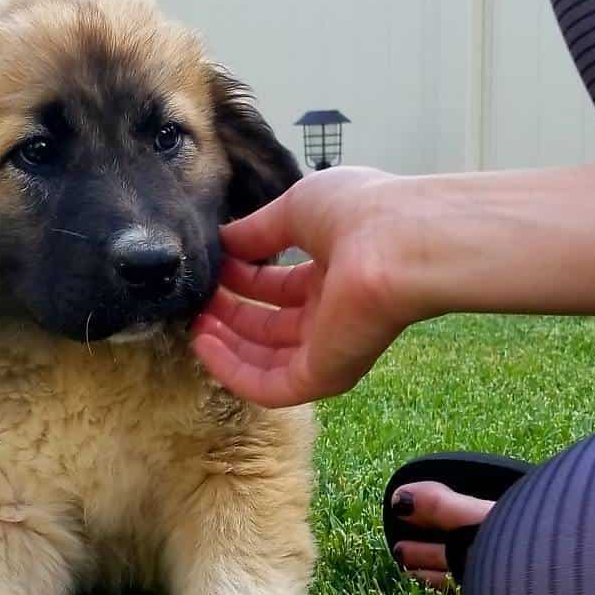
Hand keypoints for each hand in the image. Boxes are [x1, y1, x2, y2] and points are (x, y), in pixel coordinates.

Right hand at [193, 167, 419, 406]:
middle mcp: (332, 313)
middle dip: (230, 313)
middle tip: (197, 299)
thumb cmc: (358, 213)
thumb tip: (223, 240)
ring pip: (265, 360)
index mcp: (333, 272)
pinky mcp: (322, 376)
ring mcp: (328, 348)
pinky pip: (268, 386)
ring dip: (226, 344)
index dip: (241, 278)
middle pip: (270, 326)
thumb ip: (257, 230)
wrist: (399, 242)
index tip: (211, 267)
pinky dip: (232, 371)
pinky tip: (204, 345)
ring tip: (195, 323)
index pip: (279, 287)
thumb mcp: (295, 208)